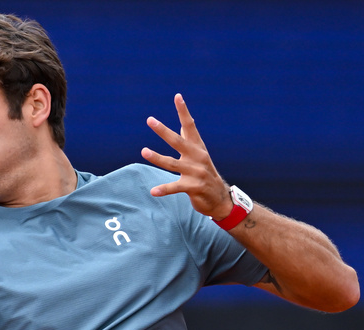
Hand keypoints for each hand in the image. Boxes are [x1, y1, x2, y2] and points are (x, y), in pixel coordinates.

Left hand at [141, 94, 231, 219]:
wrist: (219, 198)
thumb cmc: (205, 174)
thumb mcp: (199, 155)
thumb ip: (189, 140)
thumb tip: (183, 124)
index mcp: (198, 147)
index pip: (190, 126)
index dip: (183, 111)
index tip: (177, 96)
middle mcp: (197, 157)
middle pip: (177, 141)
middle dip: (163, 130)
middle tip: (150, 120)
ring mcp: (195, 172)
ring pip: (172, 163)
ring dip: (157, 157)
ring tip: (143, 151)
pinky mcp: (193, 187)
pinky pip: (175, 187)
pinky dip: (164, 189)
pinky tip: (153, 191)